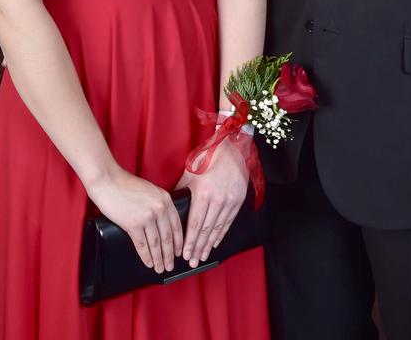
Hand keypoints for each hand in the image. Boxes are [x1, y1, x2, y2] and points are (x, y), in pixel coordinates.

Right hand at [88, 168, 182, 272]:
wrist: (109, 181)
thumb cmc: (126, 184)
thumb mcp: (150, 190)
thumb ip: (159, 204)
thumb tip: (163, 222)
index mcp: (165, 199)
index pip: (177, 225)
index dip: (178, 242)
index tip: (179, 252)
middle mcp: (159, 209)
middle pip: (168, 237)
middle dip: (170, 255)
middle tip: (171, 266)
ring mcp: (147, 217)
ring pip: (156, 244)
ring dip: (159, 259)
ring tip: (160, 268)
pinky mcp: (133, 224)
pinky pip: (142, 245)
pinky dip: (146, 256)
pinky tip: (148, 263)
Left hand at [176, 137, 249, 267]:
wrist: (233, 148)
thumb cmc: (209, 157)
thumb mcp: (191, 171)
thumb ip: (181, 190)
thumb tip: (171, 205)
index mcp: (203, 193)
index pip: (195, 223)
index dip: (189, 241)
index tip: (184, 254)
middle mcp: (217, 200)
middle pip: (206, 230)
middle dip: (198, 248)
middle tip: (192, 262)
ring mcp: (229, 201)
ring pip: (218, 229)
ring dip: (209, 245)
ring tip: (202, 257)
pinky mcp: (238, 201)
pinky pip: (228, 222)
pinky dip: (221, 234)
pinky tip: (215, 243)